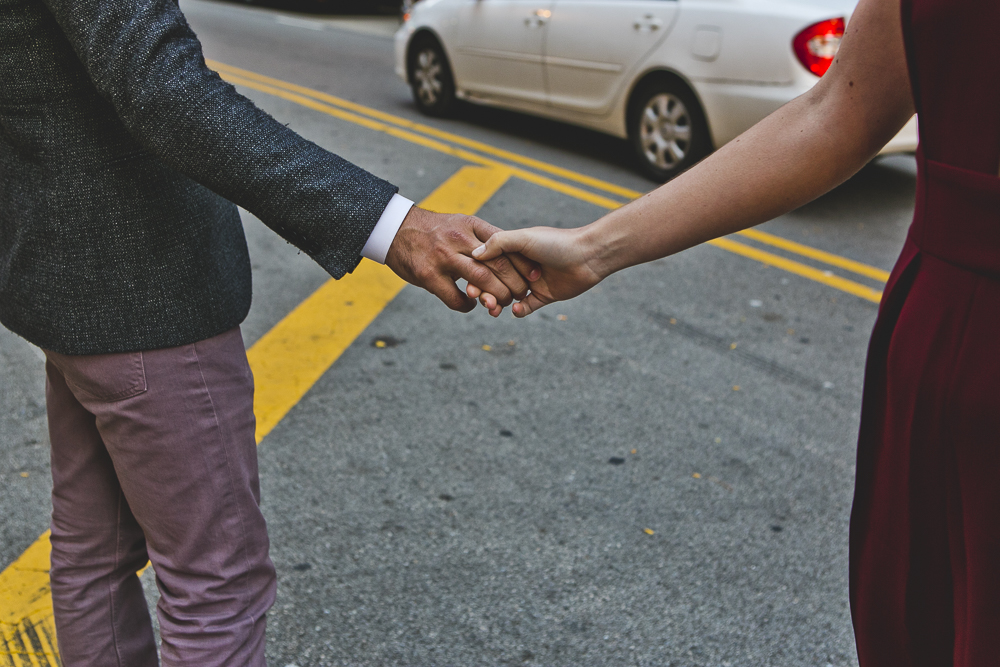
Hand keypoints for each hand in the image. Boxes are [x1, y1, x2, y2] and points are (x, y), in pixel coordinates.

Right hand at [384, 206, 539, 312]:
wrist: (394, 228)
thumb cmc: (432, 230)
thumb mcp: (460, 224)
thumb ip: (483, 238)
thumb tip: (508, 253)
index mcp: (471, 226)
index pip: (506, 244)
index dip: (523, 262)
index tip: (534, 275)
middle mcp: (460, 239)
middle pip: (498, 264)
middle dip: (514, 283)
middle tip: (520, 295)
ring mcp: (444, 257)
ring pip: (482, 281)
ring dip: (496, 297)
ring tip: (499, 304)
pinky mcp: (428, 275)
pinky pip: (455, 298)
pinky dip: (468, 305)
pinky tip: (471, 305)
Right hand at [469, 226, 603, 316]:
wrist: (588, 256)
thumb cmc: (556, 242)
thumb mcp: (523, 238)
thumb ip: (498, 243)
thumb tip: (474, 254)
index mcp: (514, 251)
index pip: (489, 265)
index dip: (477, 275)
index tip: (468, 284)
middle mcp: (521, 266)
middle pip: (495, 282)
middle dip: (485, 292)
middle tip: (481, 300)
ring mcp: (532, 282)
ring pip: (508, 296)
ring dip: (498, 303)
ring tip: (494, 309)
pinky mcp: (544, 296)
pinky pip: (526, 307)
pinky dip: (519, 310)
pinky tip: (515, 309)